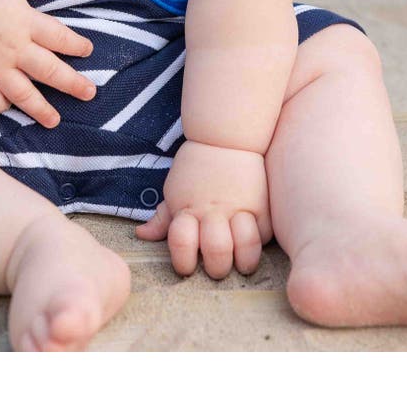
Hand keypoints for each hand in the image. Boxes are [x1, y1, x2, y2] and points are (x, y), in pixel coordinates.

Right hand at [0, 0, 95, 126]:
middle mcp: (14, 49)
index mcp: (25, 22)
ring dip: (41, 108)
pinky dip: (3, 107)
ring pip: (23, 93)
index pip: (59, 37)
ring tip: (55, 121)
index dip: (77, 45)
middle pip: (49, 70)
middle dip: (72, 83)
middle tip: (89, 93)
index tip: (87, 51)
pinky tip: (13, 112)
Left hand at [135, 140, 272, 277]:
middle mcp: (213, 211)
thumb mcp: (174, 190)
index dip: (183, 262)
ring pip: (246, 247)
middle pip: (216, 252)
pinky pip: (264, 236)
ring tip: (240, 264)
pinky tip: (252, 245)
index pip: (181, 244)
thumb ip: (162, 218)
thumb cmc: (194, 168)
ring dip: (243, 263)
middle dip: (216, 269)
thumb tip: (141, 235)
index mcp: (187, 209)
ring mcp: (239, 209)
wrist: (225, 137)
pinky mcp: (262, 206)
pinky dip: (259, 245)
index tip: (187, 266)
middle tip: (217, 268)